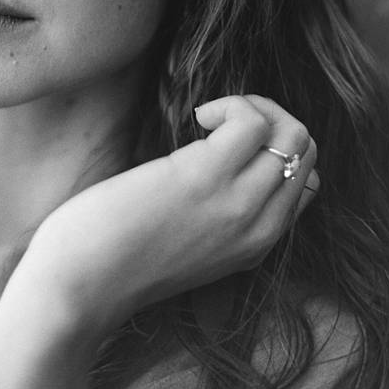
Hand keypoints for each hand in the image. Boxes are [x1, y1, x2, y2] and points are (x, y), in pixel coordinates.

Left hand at [26, 96, 318, 337]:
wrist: (82, 285)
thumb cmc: (115, 256)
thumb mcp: (186, 246)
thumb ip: (214, 218)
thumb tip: (214, 168)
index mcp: (256, 246)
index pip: (305, 183)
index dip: (275, 149)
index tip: (231, 143)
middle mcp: (259, 227)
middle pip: (306, 152)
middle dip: (271, 118)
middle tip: (220, 122)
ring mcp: (238, 202)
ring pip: (294, 133)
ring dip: (253, 106)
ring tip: (209, 119)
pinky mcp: (205, 175)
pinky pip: (252, 121)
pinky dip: (232, 104)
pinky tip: (197, 117)